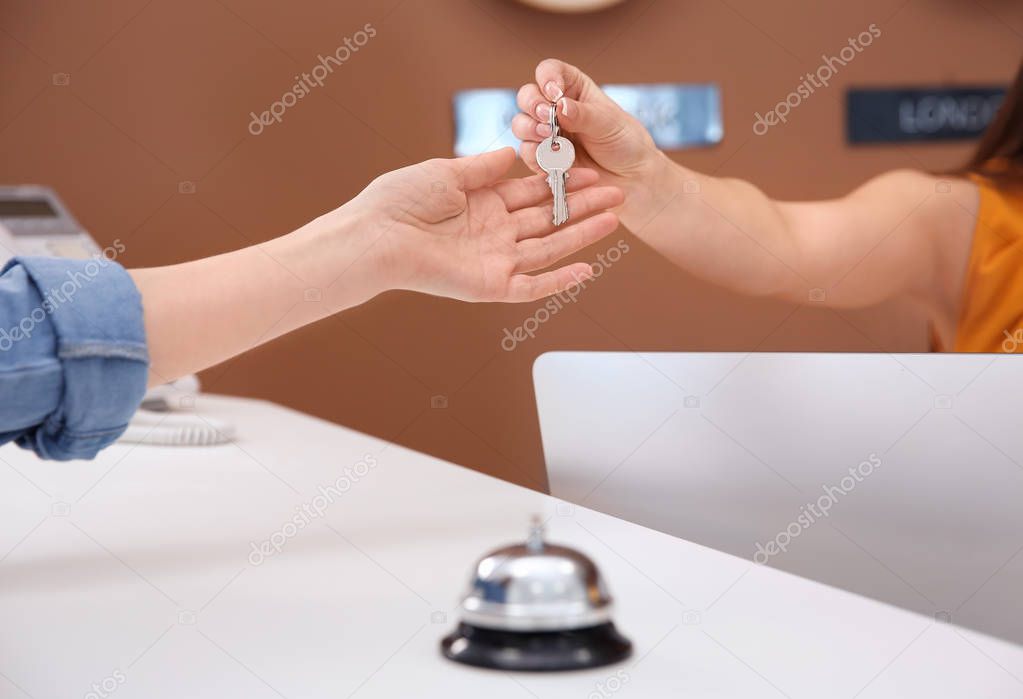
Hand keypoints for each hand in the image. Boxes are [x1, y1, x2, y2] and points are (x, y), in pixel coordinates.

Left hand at [346, 147, 623, 301]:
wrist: (377, 235)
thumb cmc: (400, 201)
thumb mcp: (447, 172)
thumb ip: (484, 167)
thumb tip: (512, 153)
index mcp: (484, 204)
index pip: (533, 193)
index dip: (563, 182)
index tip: (592, 170)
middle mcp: (494, 233)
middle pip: (548, 218)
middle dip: (583, 205)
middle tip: (617, 192)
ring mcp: (495, 260)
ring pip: (549, 247)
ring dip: (581, 234)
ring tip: (614, 217)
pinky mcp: (491, 286)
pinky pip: (533, 286)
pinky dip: (560, 281)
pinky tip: (587, 270)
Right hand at [512, 59, 664, 211]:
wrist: (631, 178)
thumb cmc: (625, 143)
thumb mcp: (608, 123)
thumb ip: (583, 114)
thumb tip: (559, 106)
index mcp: (573, 89)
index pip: (549, 72)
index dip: (547, 78)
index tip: (555, 93)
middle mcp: (555, 109)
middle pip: (527, 96)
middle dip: (533, 104)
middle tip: (547, 116)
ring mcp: (546, 134)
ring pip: (521, 124)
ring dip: (530, 129)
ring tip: (549, 136)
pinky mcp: (543, 159)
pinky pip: (527, 153)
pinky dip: (535, 155)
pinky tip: (553, 159)